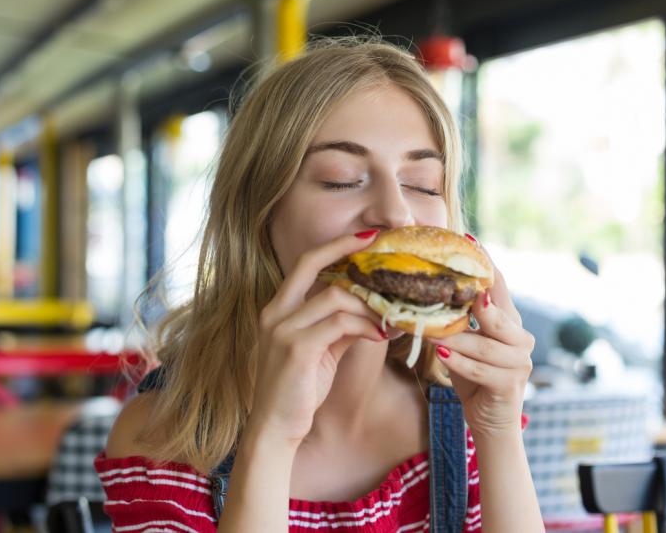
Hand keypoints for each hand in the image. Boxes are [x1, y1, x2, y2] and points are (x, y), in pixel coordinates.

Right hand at [248, 231, 385, 447]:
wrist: (273, 429)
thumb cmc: (297, 391)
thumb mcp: (320, 351)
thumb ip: (340, 327)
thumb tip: (374, 312)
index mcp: (278, 309)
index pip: (305, 262)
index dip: (335, 245)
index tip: (366, 236)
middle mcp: (275, 312)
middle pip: (311, 262)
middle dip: (347, 250)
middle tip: (382, 249)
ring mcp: (282, 328)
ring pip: (335, 296)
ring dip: (369, 305)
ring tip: (391, 317)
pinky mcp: (296, 348)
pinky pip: (340, 324)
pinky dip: (365, 326)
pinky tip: (381, 335)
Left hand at [429, 264, 533, 437]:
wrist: (490, 421)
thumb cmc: (473, 375)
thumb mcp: (464, 342)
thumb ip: (457, 319)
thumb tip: (427, 291)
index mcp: (508, 321)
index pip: (498, 287)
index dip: (486, 264)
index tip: (470, 241)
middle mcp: (519, 338)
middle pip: (497, 313)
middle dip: (475, 301)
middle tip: (452, 288)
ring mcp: (518, 362)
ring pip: (485, 345)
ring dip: (456, 338)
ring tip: (431, 331)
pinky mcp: (509, 385)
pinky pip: (482, 370)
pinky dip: (460, 363)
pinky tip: (442, 355)